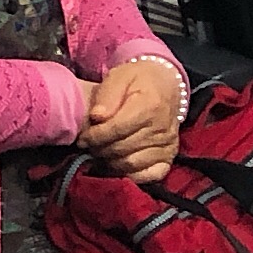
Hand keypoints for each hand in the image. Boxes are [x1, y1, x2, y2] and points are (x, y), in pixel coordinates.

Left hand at [77, 58, 186, 183]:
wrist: (166, 85)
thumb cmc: (138, 79)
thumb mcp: (119, 76)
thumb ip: (107, 95)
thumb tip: (96, 117)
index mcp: (149, 106)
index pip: (117, 129)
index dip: (95, 136)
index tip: (82, 138)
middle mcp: (161, 128)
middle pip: (123, 148)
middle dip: (100, 150)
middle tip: (87, 147)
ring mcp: (168, 145)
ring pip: (132, 164)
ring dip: (111, 163)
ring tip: (98, 155)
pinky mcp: (170, 156)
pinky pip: (151, 175)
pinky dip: (131, 175)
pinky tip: (117, 166)